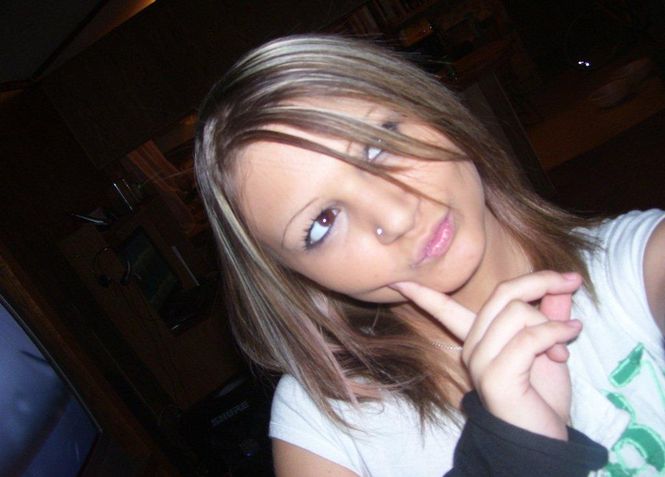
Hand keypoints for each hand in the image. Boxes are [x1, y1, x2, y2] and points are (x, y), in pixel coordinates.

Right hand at [392, 271, 582, 439]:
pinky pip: (528, 338)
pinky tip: (569, 340)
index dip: (423, 294)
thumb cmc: (542, 397)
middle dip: (539, 281)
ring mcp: (480, 361)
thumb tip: (561, 287)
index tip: (398, 282)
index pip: (444, 310)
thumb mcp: (550, 348)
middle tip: (570, 281)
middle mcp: (472, 347)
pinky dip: (555, 333)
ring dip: (552, 322)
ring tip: (566, 341)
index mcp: (477, 339)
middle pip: (502, 293)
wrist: (542, 442)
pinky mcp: (495, 375)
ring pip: (517, 312)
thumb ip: (549, 316)